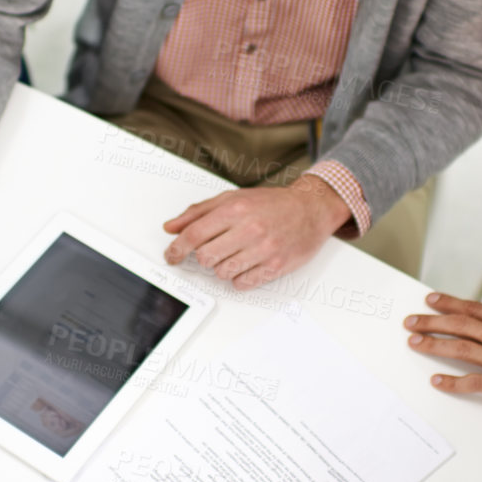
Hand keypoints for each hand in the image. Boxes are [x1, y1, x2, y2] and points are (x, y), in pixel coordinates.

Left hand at [163, 175, 350, 288]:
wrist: (310, 209)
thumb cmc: (271, 204)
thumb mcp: (232, 198)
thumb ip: (199, 212)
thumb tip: (172, 227)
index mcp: (235, 209)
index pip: (194, 234)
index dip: (177, 248)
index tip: (171, 256)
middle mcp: (249, 228)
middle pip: (205, 257)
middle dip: (204, 257)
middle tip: (212, 251)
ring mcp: (264, 249)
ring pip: (223, 272)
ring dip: (222, 267)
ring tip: (234, 255)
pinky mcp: (276, 266)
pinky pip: (243, 283)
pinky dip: (239, 278)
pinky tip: (246, 264)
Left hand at [408, 297, 481, 420]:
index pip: (475, 310)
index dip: (450, 304)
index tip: (430, 301)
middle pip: (462, 326)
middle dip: (433, 322)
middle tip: (411, 322)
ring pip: (464, 349)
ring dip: (436, 345)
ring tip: (415, 343)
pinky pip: (476, 383)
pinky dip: (453, 382)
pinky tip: (437, 380)